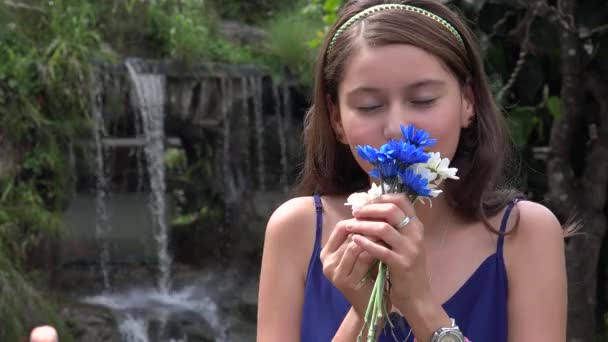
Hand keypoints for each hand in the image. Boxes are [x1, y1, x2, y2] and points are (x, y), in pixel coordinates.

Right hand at [320, 218, 379, 315]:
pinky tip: (387, 245)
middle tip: (386, 218)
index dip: (358, 219)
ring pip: (354, 245)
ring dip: (372, 236)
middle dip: (368, 225)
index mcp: (326, 253)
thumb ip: (360, 237)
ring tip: (388, 229)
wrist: (369, 306)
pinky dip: (376, 249)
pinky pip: (363, 258)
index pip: (339, 227)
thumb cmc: (367, 276)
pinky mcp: (347, 282)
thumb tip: (372, 211)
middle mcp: (326, 263)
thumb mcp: (359, 254)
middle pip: (347, 235)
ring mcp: (336, 273)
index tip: (377, 214)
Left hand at [346, 193, 431, 312]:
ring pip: (384, 228)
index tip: (365, 203)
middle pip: (392, 210)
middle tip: (355, 213)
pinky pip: (381, 250)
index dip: (381, 198)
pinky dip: (365, 243)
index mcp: (416, 226)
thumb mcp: (404, 243)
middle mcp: (416, 234)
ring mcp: (410, 249)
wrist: (417, 296)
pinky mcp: (402, 264)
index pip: (401, 200)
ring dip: (363, 225)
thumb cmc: (405, 267)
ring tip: (349, 226)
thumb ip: (393, 227)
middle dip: (369, 209)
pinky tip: (354, 241)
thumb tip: (369, 209)